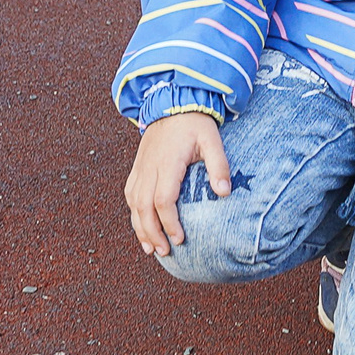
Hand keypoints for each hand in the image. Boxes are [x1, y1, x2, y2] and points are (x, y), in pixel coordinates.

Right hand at [123, 110, 229, 258]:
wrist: (172, 102)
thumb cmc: (194, 123)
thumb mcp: (212, 139)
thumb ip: (219, 166)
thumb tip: (224, 193)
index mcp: (167, 163)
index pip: (163, 200)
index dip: (169, 222)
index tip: (180, 239)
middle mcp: (149, 168)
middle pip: (143, 208)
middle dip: (152, 233)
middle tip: (164, 252)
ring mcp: (140, 168)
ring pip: (133, 204)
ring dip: (140, 228)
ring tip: (150, 249)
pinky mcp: (137, 167)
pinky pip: (130, 195)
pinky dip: (134, 214)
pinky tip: (141, 226)